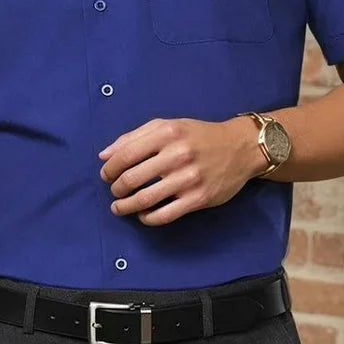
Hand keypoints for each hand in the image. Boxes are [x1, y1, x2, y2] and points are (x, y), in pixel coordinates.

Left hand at [98, 116, 268, 225]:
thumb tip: (104, 155)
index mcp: (166, 133)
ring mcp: (188, 179)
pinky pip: (164, 215)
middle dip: (116, 189)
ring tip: (119, 207)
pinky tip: (142, 215)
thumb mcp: (167, 125)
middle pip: (131, 179)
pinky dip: (147, 218)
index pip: (125, 155)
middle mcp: (176, 155)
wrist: (239, 148)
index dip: (110, 169)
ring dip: (125, 207)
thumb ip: (134, 137)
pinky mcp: (198, 199)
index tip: (106, 175)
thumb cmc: (197, 135)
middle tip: (114, 191)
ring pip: (144, 200)